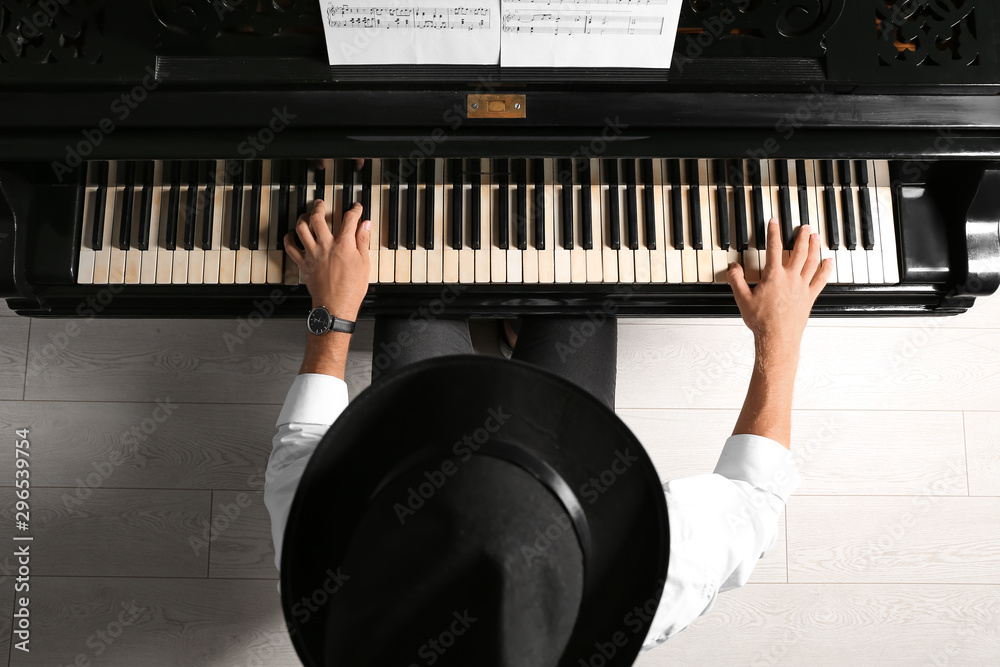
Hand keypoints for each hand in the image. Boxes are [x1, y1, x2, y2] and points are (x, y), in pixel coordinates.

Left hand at [284, 199, 370, 320]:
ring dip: (302, 218)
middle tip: (320, 203)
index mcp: (343, 245)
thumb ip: (363, 241)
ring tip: (306, 215)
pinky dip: (289, 238)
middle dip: (319, 206)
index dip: (354, 210)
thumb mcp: (364, 263)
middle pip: (317, 218)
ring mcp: (312, 254)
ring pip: (301, 228)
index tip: (356, 208)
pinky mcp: (304, 264)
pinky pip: (290, 247)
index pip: (349, 219)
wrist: (336, 306)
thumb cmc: (351, 289)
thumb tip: (365, 225)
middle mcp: (325, 246)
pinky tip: (292, 234)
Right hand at [727, 219, 833, 355]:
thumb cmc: (761, 321)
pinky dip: (826, 269)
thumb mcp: (742, 299)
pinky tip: (829, 261)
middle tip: (803, 226)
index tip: (775, 222)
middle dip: (801, 236)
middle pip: (799, 251)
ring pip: (811, 262)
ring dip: (814, 247)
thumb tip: (733, 267)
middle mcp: (790, 278)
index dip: (774, 233)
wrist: (777, 338)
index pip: (774, 248)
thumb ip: (736, 280)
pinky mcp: (810, 297)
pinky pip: (821, 279)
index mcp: (774, 276)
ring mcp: (802, 287)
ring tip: (815, 236)